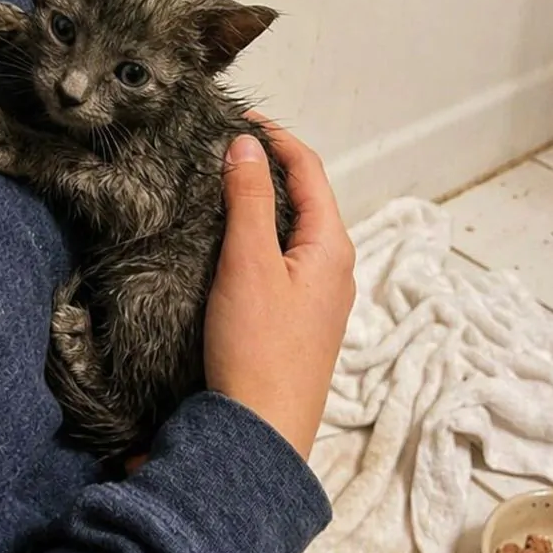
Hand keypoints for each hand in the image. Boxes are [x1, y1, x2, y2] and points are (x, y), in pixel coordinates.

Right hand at [204, 120, 354, 458]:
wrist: (260, 434)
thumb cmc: (258, 350)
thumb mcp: (248, 264)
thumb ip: (250, 200)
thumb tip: (246, 145)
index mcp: (333, 247)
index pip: (310, 170)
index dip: (276, 137)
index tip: (237, 117)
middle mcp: (335, 269)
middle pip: (305, 199)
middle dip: (267, 168)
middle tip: (221, 148)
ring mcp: (319, 299)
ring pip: (292, 234)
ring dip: (261, 206)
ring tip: (218, 188)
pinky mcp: (298, 324)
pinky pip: (283, 264)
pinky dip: (258, 241)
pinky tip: (227, 246)